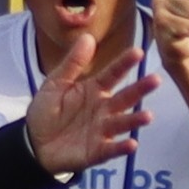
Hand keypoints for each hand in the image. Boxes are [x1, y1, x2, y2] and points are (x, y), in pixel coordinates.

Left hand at [20, 36, 153, 171]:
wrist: (32, 143)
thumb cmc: (47, 111)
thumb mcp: (56, 83)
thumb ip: (73, 63)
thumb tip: (88, 36)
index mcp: (94, 89)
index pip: (112, 74)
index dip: (124, 63)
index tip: (138, 52)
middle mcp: (103, 109)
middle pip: (125, 97)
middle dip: (140, 89)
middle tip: (156, 79)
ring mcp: (102, 130)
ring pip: (122, 123)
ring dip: (135, 120)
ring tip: (148, 115)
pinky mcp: (96, 151)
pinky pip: (111, 149)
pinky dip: (121, 148)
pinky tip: (132, 144)